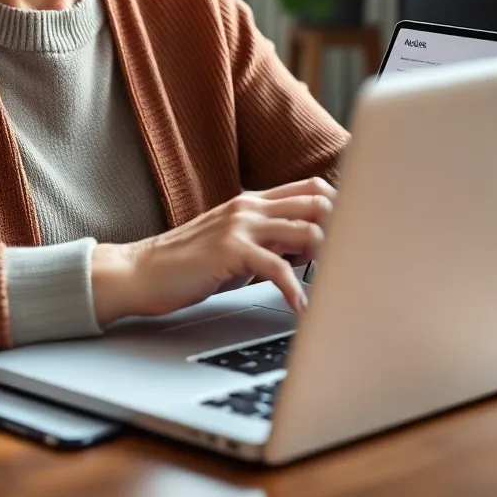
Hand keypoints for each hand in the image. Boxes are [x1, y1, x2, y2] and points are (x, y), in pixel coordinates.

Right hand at [91, 178, 335, 327]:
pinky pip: (277, 267)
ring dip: (326, 259)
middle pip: (318, 202)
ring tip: (330, 284)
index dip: (341, 207)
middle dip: (343, 231)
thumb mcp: (234, 245)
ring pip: (305, 230)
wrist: (141, 271)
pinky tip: (299, 308)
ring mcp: (239, 225)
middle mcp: (249, 207)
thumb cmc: (188, 264)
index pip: (312, 188)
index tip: (355, 234)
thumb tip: (310, 251)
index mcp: (252, 202)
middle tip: (351, 261)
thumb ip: (268, 241)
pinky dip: (295, 290)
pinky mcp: (229, 251)